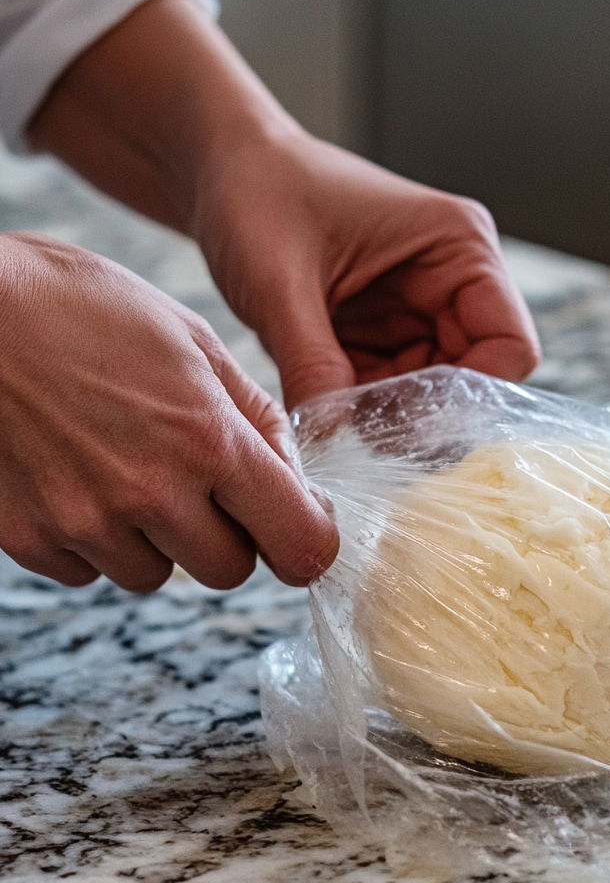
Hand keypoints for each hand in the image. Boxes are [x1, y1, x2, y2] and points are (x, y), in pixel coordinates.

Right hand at [0, 233, 337, 591]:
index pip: (298, 544)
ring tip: (124, 465)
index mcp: (208, 440)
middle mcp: (150, 492)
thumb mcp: (193, 340)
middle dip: (227, 535)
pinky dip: (94, 539)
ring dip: (156, 538)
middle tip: (199, 483)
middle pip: (229, 572)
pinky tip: (76, 475)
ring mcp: (85, 521)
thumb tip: (296, 481)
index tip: (298, 524)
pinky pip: (90, 571)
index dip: (307, 541)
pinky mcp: (29, 538)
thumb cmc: (81, 308)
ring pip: (156, 575)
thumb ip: (256, 417)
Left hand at [192, 128, 541, 408]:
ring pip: (431, 397)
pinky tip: (322, 409)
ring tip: (331, 420)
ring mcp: (419, 310)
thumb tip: (332, 438)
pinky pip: (389, 393)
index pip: (510, 347)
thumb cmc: (258, 192)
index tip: (413, 425)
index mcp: (458, 246)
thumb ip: (311, 361)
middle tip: (365, 440)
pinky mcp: (383, 333)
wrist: (219, 171)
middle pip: (474, 381)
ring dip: (388, 419)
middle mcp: (452, 281)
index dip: (474, 396)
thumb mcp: (278, 281)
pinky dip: (361, 411)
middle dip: (423, 416)